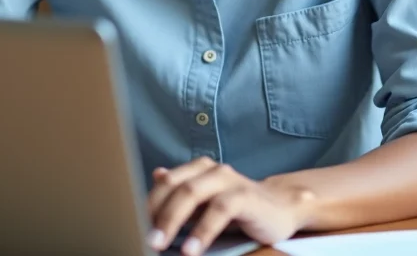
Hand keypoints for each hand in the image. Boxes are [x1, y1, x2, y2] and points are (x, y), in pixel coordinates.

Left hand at [145, 157, 313, 254]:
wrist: (281, 209)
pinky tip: (191, 249)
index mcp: (198, 169)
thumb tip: (156, 175)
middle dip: (156, 214)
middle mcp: (212, 170)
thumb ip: (181, 191)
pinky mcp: (246, 195)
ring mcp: (229, 180)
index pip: (165, 182)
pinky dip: (202, 230)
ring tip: (160, 244)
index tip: (135, 227)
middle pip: (174, 186)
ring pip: (193, 193)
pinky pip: (219, 209)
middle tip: (146, 239)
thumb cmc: (238, 209)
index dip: (148, 204)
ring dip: (173, 220)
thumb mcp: (205, 203)